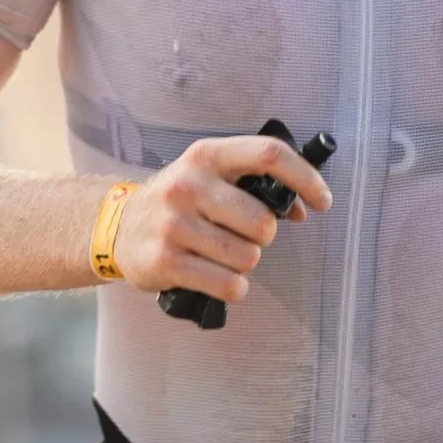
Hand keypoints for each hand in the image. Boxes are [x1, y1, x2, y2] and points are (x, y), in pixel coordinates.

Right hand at [110, 135, 332, 304]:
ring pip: (248, 257)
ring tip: (219, 254)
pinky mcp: (165, 261)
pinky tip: (214, 276)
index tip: (323, 201)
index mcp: (207, 156)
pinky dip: (232, 287)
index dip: (305, 178)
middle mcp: (188, 185)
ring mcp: (174, 224)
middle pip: (263, 221)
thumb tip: (301, 208)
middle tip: (242, 235)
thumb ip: (256, 185)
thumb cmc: (181, 201)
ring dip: (244, 263)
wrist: (119, 226)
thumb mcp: (211, 177)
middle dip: (263, 236)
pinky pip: (228, 284)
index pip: (268, 154)